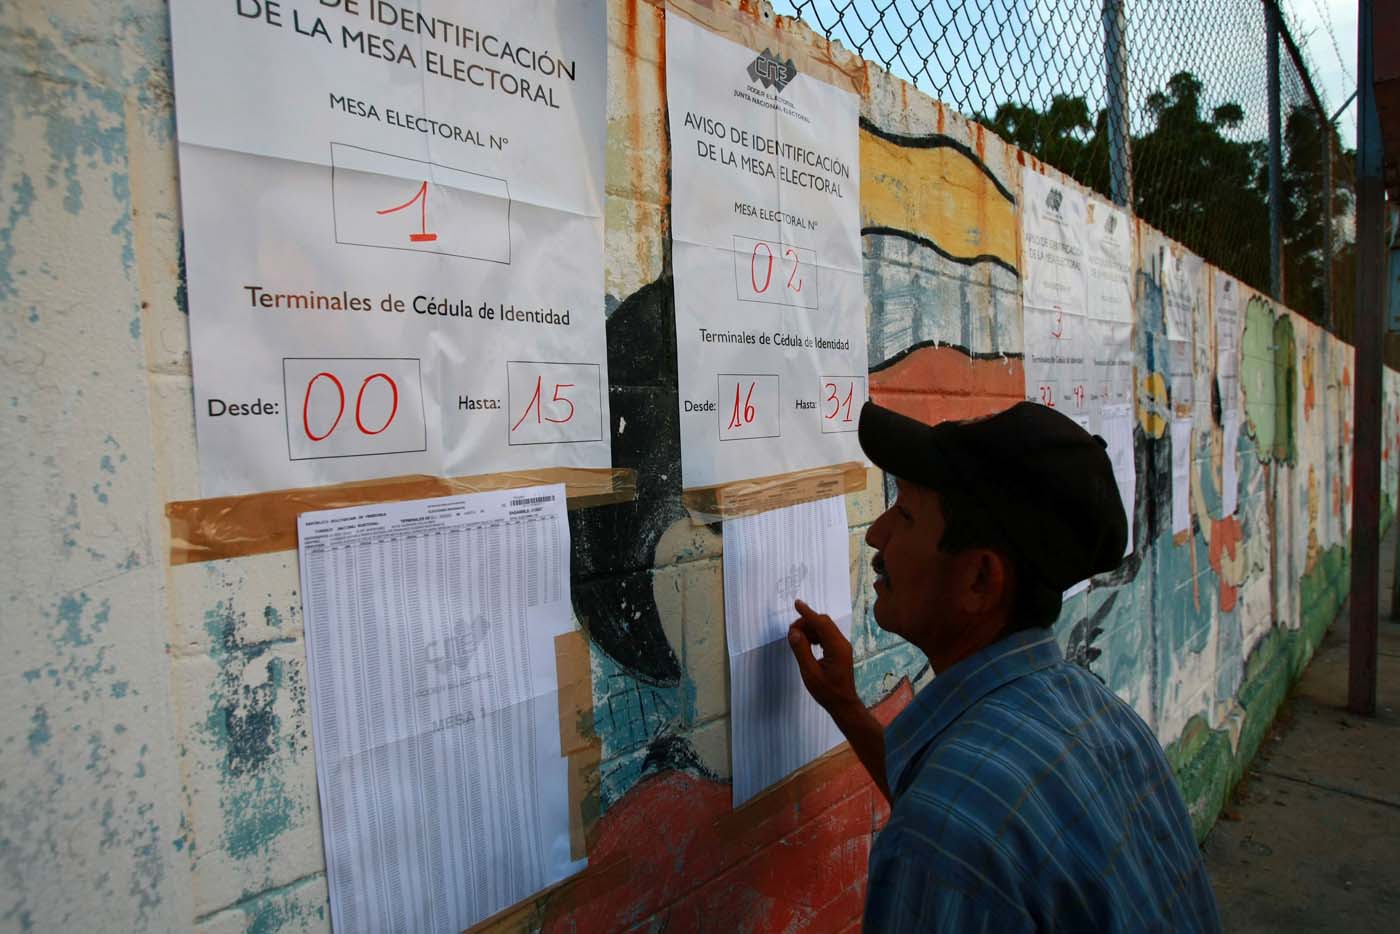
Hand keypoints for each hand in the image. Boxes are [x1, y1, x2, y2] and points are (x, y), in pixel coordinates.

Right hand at [787, 599, 859, 717]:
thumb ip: (801, 651)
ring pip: (825, 629)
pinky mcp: (840, 651)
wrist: (843, 704)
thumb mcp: (810, 673)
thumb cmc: (827, 691)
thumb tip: (793, 633)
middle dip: (806, 622)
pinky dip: (815, 636)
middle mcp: (842, 643)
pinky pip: (826, 636)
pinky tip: (806, 644)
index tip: (797, 604)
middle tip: (791, 632)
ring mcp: (842, 647)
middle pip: (823, 623)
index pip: (821, 623)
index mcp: (837, 647)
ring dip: (810, 629)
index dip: (808, 613)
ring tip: (796, 639)